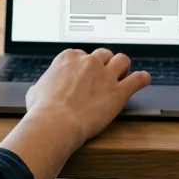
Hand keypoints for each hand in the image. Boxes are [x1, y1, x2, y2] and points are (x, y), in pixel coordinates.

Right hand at [25, 49, 151, 146]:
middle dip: (105, 64)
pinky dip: (142, 79)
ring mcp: (106, 75)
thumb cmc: (43, 111)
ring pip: (122, 60)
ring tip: (123, 76)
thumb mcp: (35, 92)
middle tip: (104, 76)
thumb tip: (40, 88)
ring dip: (123, 68)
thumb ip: (43, 85)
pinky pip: (138, 79)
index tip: (85, 74)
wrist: (55, 123)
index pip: (81, 54)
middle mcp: (89, 62)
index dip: (84, 66)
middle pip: (104, 54)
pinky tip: (143, 81)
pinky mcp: (119, 91)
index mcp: (68, 58)